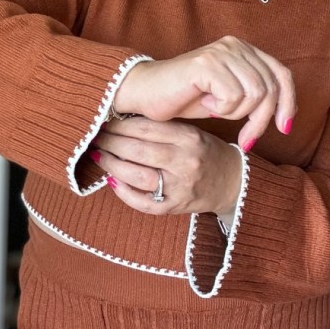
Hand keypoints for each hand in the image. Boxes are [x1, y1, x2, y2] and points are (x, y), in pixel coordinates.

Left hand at [89, 117, 242, 216]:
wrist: (233, 182)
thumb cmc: (206, 153)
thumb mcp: (192, 132)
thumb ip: (163, 128)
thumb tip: (120, 122)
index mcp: (189, 138)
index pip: (146, 128)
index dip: (119, 125)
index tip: (105, 121)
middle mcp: (185, 161)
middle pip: (138, 150)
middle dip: (110, 143)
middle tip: (95, 138)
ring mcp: (181, 187)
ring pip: (138, 176)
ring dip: (112, 165)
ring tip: (98, 157)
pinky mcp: (176, 207)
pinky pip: (144, 203)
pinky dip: (124, 192)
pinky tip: (112, 181)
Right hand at [114, 36, 295, 150]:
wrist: (146, 93)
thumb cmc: (185, 98)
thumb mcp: (228, 99)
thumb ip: (255, 98)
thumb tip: (286, 116)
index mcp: (244, 49)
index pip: (282, 75)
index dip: (288, 104)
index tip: (283, 129)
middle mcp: (236, 45)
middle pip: (271, 89)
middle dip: (261, 121)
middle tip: (245, 139)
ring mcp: (221, 51)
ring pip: (254, 94)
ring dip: (236, 113)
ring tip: (214, 109)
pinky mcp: (207, 63)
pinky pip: (233, 96)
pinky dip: (221, 109)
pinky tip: (203, 102)